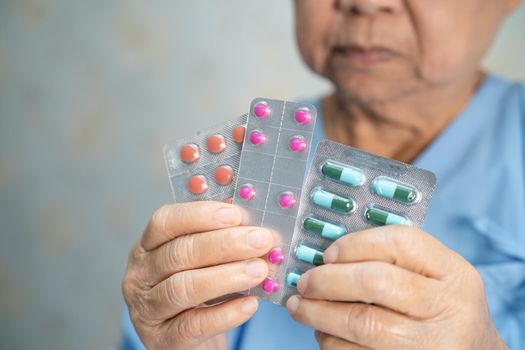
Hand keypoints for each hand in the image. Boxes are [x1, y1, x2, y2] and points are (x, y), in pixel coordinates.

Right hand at [122, 201, 272, 349]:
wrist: (189, 339)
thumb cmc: (198, 290)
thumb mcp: (202, 261)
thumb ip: (220, 238)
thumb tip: (254, 223)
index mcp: (147, 247)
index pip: (165, 222)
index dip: (200, 215)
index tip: (236, 214)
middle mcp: (139, 276)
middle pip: (179, 253)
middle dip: (224, 244)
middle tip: (260, 241)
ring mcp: (147, 310)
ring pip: (183, 288)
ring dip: (226, 276)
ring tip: (260, 270)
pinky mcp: (162, 340)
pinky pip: (194, 325)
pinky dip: (225, 314)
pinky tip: (250, 304)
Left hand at [286, 225, 506, 349]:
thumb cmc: (439, 309)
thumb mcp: (434, 277)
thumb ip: (392, 260)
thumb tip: (326, 258)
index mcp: (454, 273)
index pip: (400, 243)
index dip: (355, 245)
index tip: (326, 254)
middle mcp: (449, 308)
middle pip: (376, 283)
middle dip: (328, 281)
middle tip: (304, 283)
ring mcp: (433, 345)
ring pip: (364, 325)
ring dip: (320, 316)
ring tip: (301, 308)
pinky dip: (332, 344)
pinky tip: (323, 335)